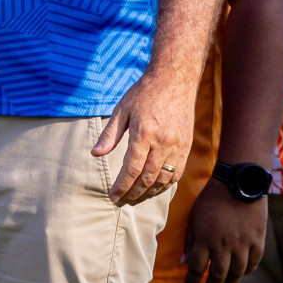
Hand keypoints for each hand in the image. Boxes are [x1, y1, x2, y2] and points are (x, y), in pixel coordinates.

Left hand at [92, 72, 192, 205]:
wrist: (174, 80)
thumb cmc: (144, 93)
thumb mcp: (122, 109)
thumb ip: (110, 134)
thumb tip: (95, 154)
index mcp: (144, 134)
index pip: (132, 169)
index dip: (122, 186)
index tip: (113, 196)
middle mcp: (163, 143)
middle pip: (147, 178)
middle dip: (133, 193)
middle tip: (121, 202)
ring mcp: (177, 146)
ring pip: (163, 179)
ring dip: (149, 193)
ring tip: (135, 198)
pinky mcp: (187, 146)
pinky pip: (177, 173)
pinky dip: (165, 185)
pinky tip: (154, 188)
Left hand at [183, 179, 265, 282]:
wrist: (239, 183)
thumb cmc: (212, 198)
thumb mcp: (194, 217)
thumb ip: (191, 240)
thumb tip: (186, 260)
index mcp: (206, 239)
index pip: (196, 269)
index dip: (191, 282)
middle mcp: (224, 246)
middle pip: (218, 276)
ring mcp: (243, 245)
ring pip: (237, 274)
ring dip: (229, 282)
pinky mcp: (258, 242)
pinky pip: (252, 264)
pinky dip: (245, 271)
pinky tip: (240, 272)